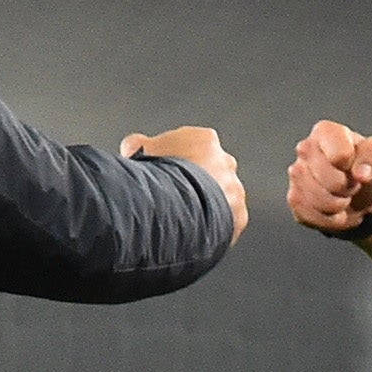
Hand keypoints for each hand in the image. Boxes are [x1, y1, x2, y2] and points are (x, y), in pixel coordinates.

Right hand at [121, 127, 247, 238]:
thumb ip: (138, 145)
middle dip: (194, 181)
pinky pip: (227, 221)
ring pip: (221, 197)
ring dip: (205, 204)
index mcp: (205, 140)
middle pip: (210, 170)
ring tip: (185, 217)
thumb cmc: (158, 177)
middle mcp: (226, 162)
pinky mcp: (238, 216)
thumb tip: (132, 147)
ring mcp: (234, 189)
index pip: (192, 146)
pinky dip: (213, 226)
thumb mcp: (138, 151)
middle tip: (174, 195)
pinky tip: (196, 231)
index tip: (165, 170)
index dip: (175, 159)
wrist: (174, 207)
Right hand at [287, 120, 371, 233]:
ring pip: (318, 200)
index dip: (354, 167)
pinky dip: (329, 219)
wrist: (361, 195)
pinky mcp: (293, 198)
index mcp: (325, 131)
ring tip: (344, 198)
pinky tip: (334, 210)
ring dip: (339, 206)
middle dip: (347, 189)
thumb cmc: (367, 168)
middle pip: (330, 180)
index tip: (356, 168)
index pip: (340, 155)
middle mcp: (305, 149)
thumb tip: (361, 174)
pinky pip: (311, 215)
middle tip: (352, 185)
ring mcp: (296, 174)